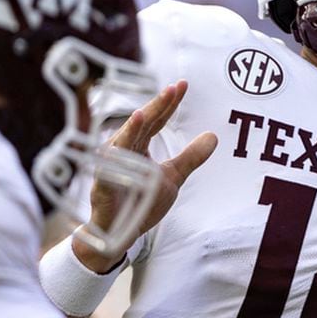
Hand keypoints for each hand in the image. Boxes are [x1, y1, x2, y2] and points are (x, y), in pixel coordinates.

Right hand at [73, 81, 216, 270]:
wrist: (119, 232)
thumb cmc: (141, 201)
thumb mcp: (173, 177)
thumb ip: (191, 157)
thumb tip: (214, 136)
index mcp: (138, 146)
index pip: (155, 121)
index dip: (168, 104)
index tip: (182, 85)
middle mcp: (122, 151)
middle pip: (141, 126)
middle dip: (155, 108)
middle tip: (172, 89)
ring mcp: (110, 168)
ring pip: (122, 144)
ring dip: (131, 130)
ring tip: (142, 113)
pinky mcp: (103, 187)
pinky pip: (107, 173)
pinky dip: (112, 162)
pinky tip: (117, 150)